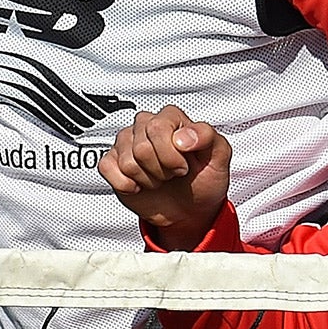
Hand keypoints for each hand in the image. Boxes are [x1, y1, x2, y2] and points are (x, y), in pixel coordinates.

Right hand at [97, 106, 232, 248]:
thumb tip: (183, 136)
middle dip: (162, 170)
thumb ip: (208, 137)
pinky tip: (140, 185)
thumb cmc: (204, 180)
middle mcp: (146, 125)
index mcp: (171, 118)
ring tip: (160, 179)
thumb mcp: (220, 158)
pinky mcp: (112, 161)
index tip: (185, 166)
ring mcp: (126, 142)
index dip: (172, 155)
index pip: (159, 127)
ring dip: (148, 180)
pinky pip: (108, 169)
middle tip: (172, 174)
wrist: (191, 210)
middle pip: (142, 148)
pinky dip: (127, 185)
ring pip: (128, 162)